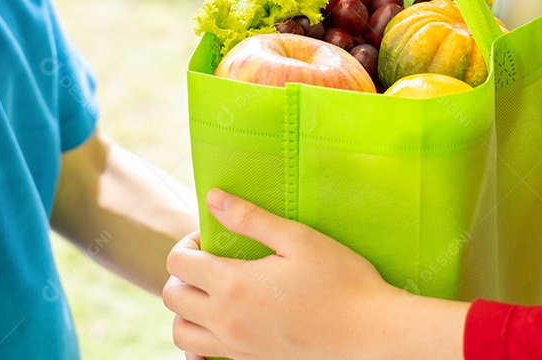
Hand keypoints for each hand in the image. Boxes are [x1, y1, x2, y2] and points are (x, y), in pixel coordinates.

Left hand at [163, 189, 466, 359]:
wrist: (370, 332)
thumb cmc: (341, 280)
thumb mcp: (298, 239)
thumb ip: (251, 218)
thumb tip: (212, 198)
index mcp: (234, 286)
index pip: (178, 263)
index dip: (188, 243)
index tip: (213, 238)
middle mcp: (226, 321)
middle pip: (171, 297)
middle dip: (182, 273)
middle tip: (213, 260)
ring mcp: (237, 348)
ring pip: (180, 332)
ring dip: (186, 308)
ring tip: (215, 291)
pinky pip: (203, 356)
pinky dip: (199, 340)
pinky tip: (223, 323)